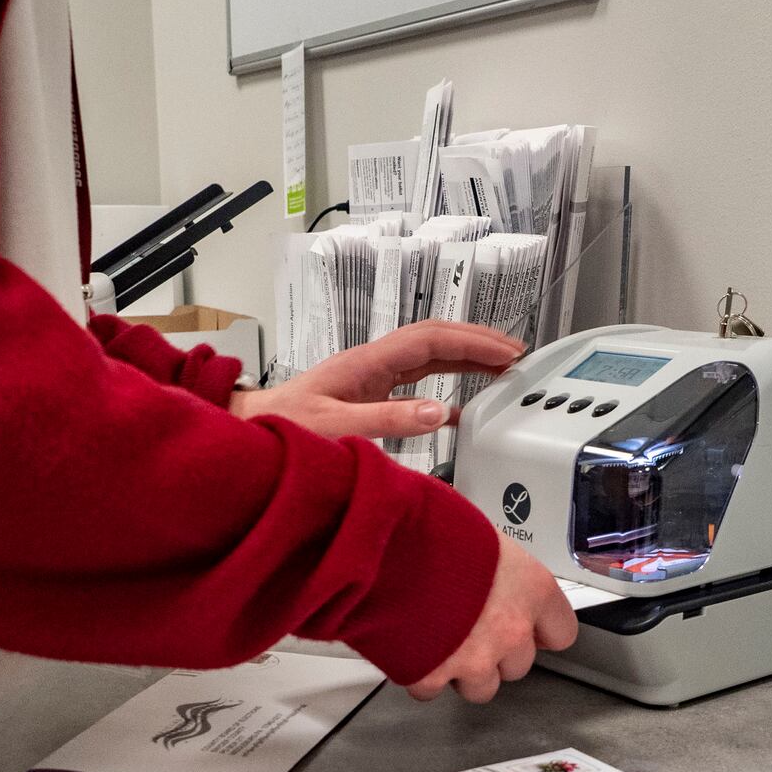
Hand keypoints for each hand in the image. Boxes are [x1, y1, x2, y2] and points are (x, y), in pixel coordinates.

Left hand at [229, 321, 523, 438]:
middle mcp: (374, 363)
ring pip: (429, 357)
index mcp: (368, 361)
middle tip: (517, 356)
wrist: (253, 430)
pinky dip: (447, 386)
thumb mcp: (335, 426)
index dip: (472, 342)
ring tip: (503, 370)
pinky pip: (417, 381)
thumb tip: (439, 412)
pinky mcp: (369, 393)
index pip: (431, 340)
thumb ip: (386, 420)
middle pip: (435, 340)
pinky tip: (464, 407)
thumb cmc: (284, 426)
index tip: (507, 352)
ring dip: (466, 360)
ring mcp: (372, 376)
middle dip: (478, 343)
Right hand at [407, 534, 576, 702]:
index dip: (539, 629)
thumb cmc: (424, 529)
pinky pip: (431, 688)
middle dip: (495, 650)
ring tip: (439, 638)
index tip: (529, 627)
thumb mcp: (478, 534)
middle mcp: (509, 630)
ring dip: (463, 669)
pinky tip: (410, 646)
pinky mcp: (432, 676)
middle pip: (519, 663)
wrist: (377, 547)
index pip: (561, 631)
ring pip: (481, 686)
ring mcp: (473, 659)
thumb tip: (488, 568)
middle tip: (469, 626)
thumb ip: (495, 565)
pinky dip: (420, 673)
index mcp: (530, 589)